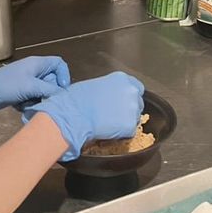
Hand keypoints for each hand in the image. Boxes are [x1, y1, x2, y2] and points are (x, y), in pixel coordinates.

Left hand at [0, 55, 70, 112]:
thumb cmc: (7, 85)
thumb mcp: (31, 87)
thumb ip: (50, 90)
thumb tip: (63, 94)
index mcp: (37, 63)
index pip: (58, 64)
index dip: (64, 75)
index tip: (62, 88)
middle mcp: (34, 71)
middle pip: (52, 80)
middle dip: (48, 92)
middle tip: (43, 99)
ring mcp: (27, 81)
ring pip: (43, 92)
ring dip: (37, 99)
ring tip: (28, 103)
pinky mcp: (22, 91)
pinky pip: (33, 98)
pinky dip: (29, 103)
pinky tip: (20, 105)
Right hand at [21, 71, 144, 160]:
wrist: (73, 115)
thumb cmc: (76, 99)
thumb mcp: (94, 85)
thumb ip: (108, 89)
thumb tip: (108, 95)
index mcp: (121, 79)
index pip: (136, 87)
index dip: (129, 96)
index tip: (123, 102)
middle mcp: (131, 91)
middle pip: (137, 102)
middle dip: (128, 109)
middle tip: (114, 115)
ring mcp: (132, 108)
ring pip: (135, 118)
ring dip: (126, 121)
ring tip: (109, 123)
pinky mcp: (130, 125)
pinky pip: (130, 132)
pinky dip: (122, 133)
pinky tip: (109, 131)